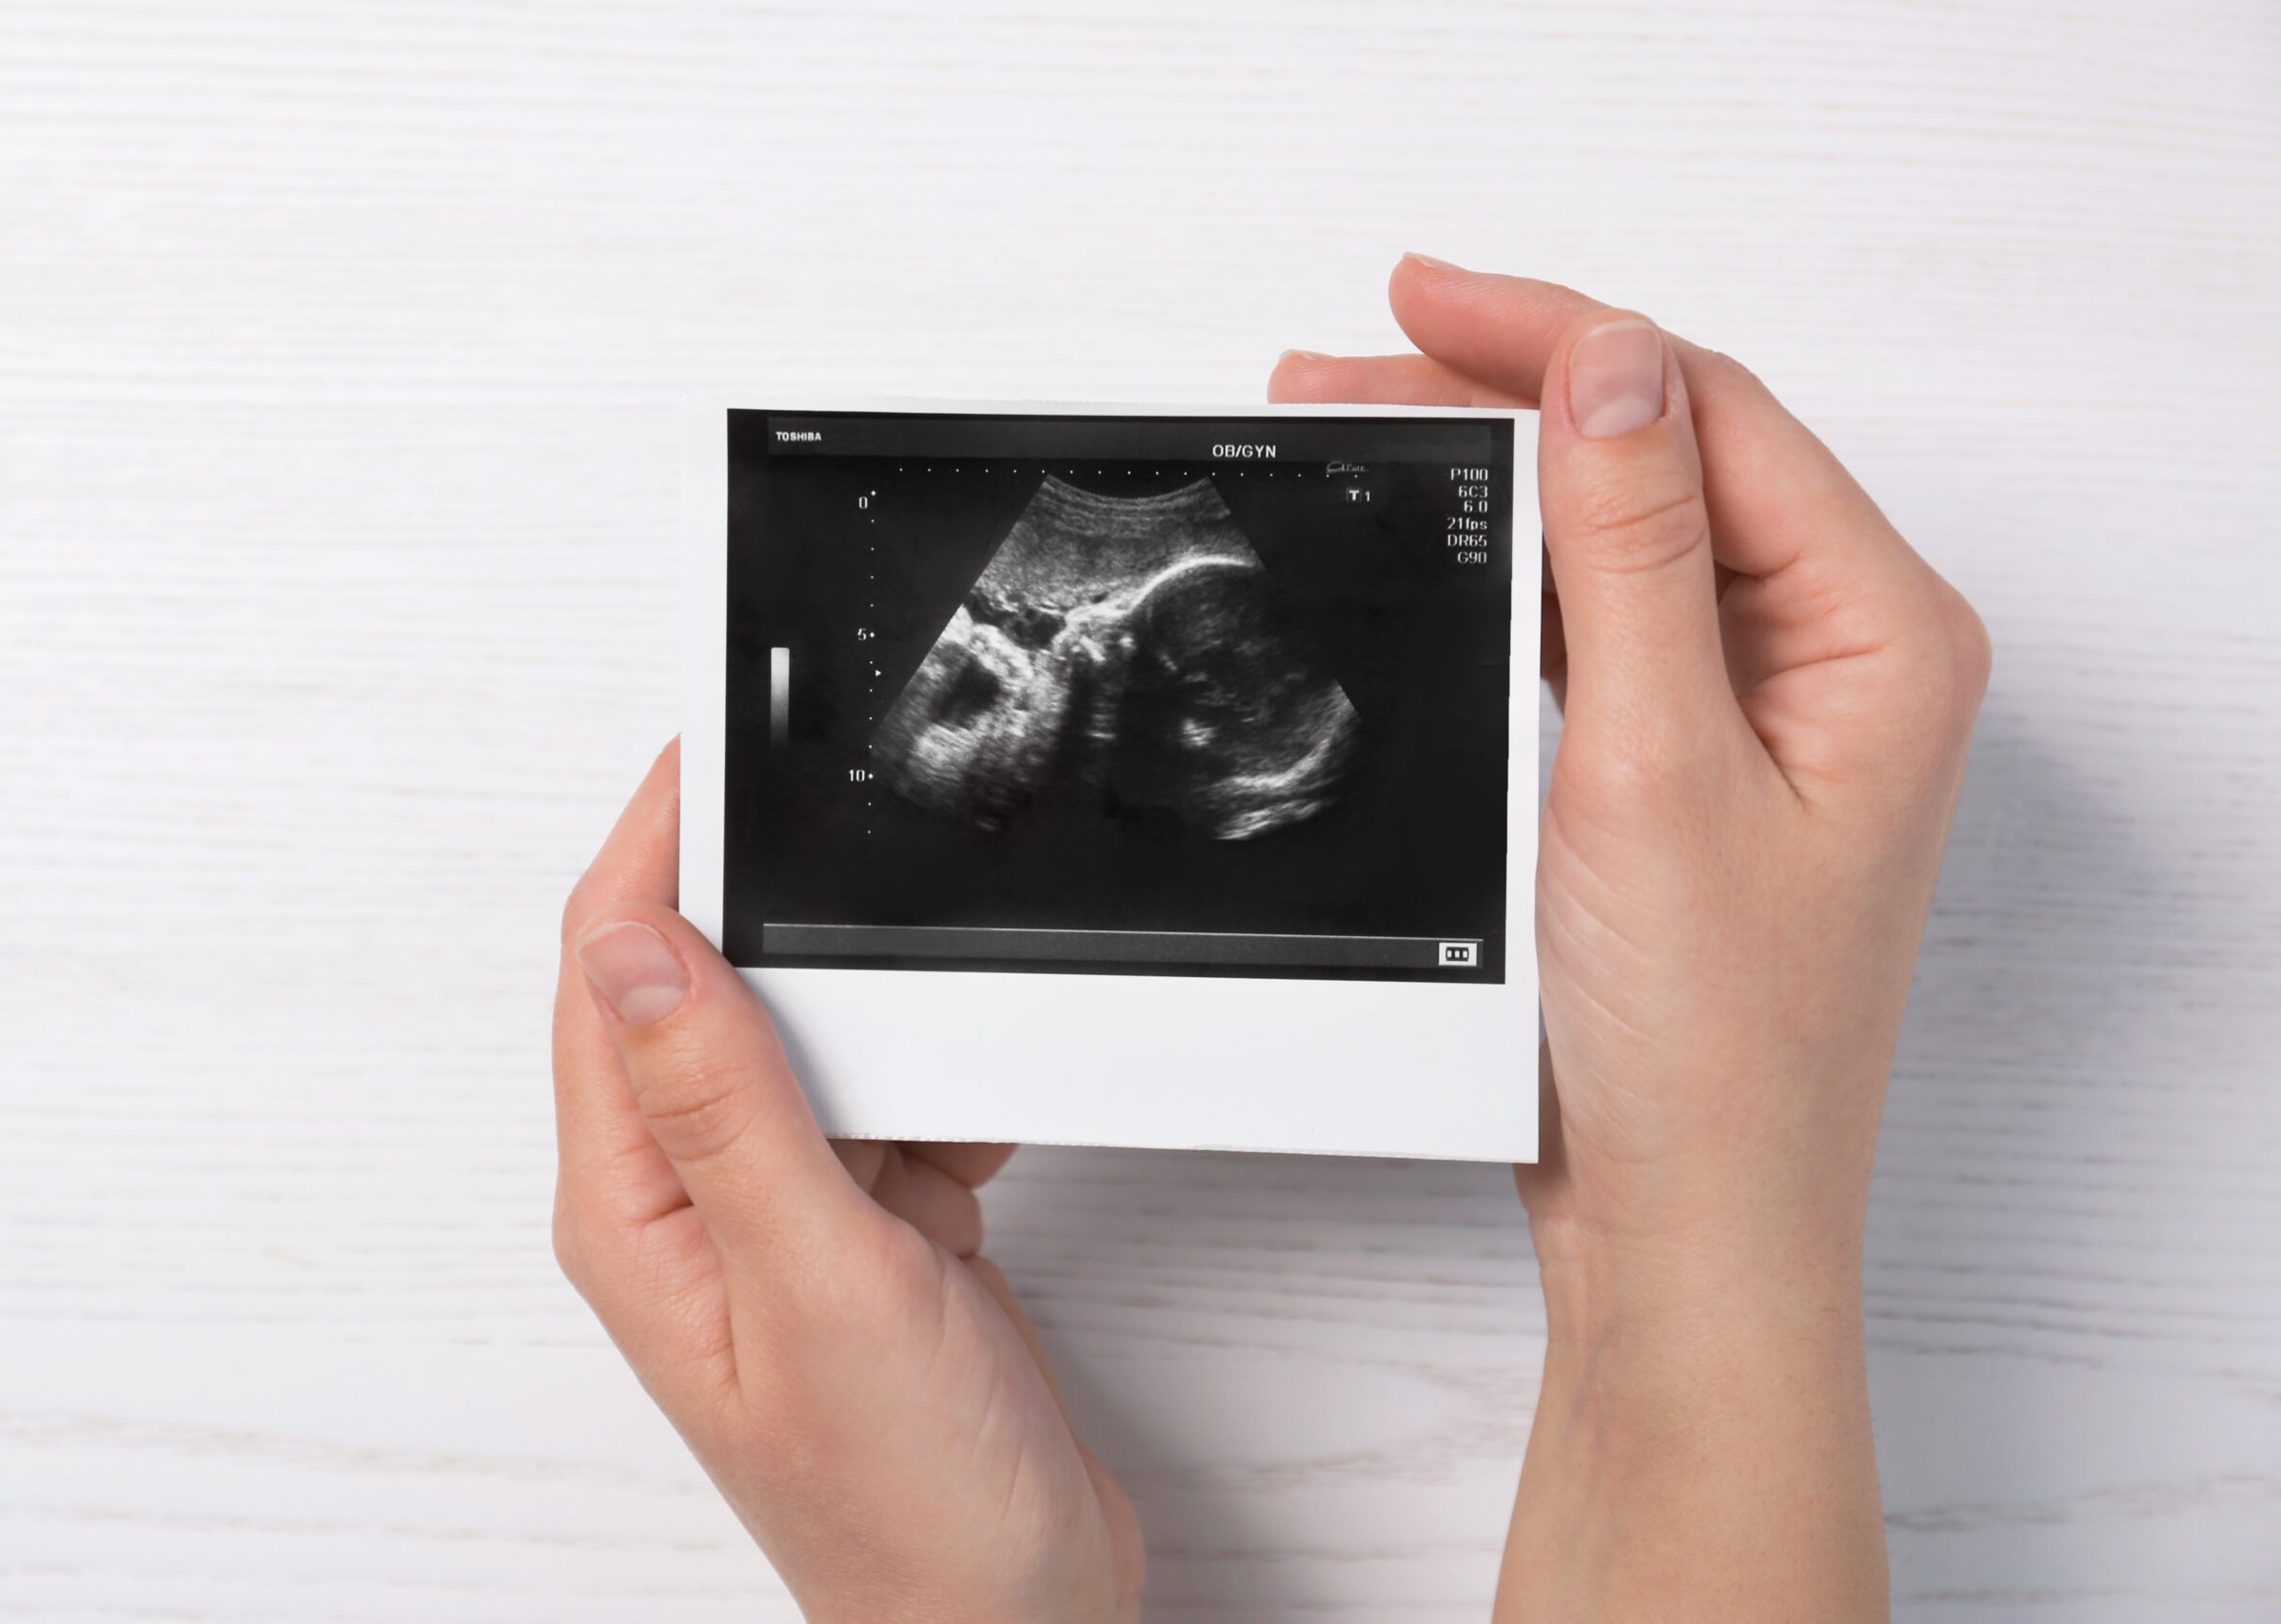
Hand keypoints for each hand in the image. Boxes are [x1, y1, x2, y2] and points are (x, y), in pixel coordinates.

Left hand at [551, 741, 1142, 1623]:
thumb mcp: (820, 1279)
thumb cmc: (907, 1501)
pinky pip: (889, 1102)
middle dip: (791, 922)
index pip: (611, 972)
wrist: (1013, 1615)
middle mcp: (690, 1203)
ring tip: (938, 1058)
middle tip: (863, 866)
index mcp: (638, 1207)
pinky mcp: (864, 1230)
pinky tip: (974, 1145)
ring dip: (885, 1023)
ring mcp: (781, 1215)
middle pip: (709, 985)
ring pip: (812, 1039)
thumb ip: (728, 1105)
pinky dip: (944, 1095)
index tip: (720, 751)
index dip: (656, 846)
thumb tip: (637, 946)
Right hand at [1273, 257, 1986, 1619]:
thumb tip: (1610, 362)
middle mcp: (1836, 658)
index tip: (1423, 300)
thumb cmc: (1707, 1050)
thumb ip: (1636, 548)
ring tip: (1367, 432)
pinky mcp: (1685, 765)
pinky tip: (1438, 549)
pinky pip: (1599, 623)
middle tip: (1355, 362)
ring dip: (1499, 479)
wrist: (1681, 1226)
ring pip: (1622, 535)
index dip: (1560, 336)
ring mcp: (1760, 712)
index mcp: (1881, 634)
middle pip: (1666, 456)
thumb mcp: (1656, 765)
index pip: (1709, 413)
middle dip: (1509, 397)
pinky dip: (1512, 575)